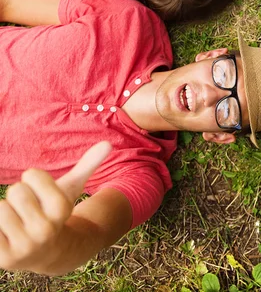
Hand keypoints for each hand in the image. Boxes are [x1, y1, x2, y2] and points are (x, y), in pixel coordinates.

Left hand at [0, 142, 110, 272]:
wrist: (49, 252)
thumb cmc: (56, 212)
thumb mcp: (72, 188)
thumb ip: (88, 164)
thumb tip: (108, 143)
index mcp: (62, 208)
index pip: (31, 174)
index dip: (33, 177)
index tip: (40, 189)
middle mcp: (45, 230)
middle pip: (16, 191)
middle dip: (18, 195)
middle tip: (28, 208)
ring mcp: (24, 246)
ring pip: (0, 209)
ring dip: (6, 212)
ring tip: (17, 222)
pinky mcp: (4, 259)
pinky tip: (7, 234)